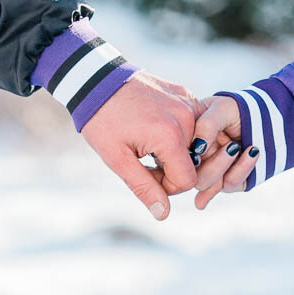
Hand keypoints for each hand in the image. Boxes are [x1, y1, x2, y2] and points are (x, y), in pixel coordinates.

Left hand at [80, 72, 203, 219]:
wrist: (97, 80)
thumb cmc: (103, 120)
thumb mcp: (117, 159)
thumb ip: (144, 187)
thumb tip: (163, 214)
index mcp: (170, 137)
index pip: (187, 180)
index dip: (166, 186)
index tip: (144, 174)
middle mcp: (187, 119)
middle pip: (194, 164)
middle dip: (170, 169)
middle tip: (143, 158)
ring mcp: (189, 103)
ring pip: (196, 145)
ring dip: (176, 151)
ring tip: (148, 143)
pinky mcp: (186, 94)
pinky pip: (194, 125)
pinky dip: (180, 133)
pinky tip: (156, 128)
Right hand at [190, 95, 259, 209]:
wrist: (263, 117)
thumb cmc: (235, 110)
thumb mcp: (219, 109)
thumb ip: (206, 125)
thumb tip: (197, 148)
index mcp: (186, 143)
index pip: (175, 160)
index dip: (183, 160)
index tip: (201, 149)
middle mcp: (196, 161)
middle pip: (191, 178)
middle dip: (212, 165)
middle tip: (230, 146)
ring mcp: (212, 172)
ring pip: (208, 186)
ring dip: (225, 167)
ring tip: (238, 147)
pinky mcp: (229, 181)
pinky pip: (230, 185)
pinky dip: (242, 169)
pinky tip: (251, 152)